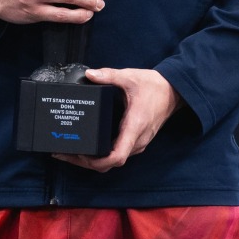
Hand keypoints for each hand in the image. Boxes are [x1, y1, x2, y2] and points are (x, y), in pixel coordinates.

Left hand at [53, 68, 184, 172]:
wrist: (174, 91)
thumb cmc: (155, 86)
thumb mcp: (131, 77)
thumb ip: (109, 75)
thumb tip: (90, 74)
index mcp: (134, 127)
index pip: (116, 157)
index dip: (95, 161)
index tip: (78, 154)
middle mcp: (137, 140)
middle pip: (110, 164)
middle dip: (85, 163)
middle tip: (64, 154)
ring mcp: (138, 143)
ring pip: (114, 162)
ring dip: (93, 161)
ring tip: (72, 152)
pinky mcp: (137, 141)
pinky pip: (118, 155)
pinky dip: (102, 156)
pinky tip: (90, 148)